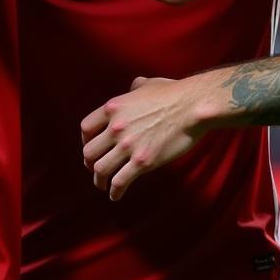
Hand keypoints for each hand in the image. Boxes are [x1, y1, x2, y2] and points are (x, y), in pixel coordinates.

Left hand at [81, 76, 206, 200]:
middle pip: (89, 152)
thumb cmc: (174, 93)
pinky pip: (120, 182)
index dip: (86, 140)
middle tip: (95, 169)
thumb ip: (135, 87)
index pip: (86, 128)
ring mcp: (128, 145)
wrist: (192, 106)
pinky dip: (115, 191)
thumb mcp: (148, 84)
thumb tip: (134, 87)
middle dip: (90, 164)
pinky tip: (116, 195)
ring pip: (100, 170)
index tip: (91, 146)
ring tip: (103, 186)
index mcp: (113, 108)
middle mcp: (115, 127)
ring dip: (99, 180)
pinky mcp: (142, 162)